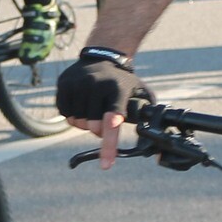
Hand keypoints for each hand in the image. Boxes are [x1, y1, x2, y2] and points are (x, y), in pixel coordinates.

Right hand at [56, 51, 151, 168]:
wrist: (102, 56)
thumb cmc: (123, 82)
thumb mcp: (140, 91)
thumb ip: (148, 111)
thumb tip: (158, 136)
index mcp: (116, 89)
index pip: (111, 121)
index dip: (109, 144)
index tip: (106, 165)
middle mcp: (95, 84)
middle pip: (92, 126)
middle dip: (99, 130)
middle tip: (105, 122)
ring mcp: (77, 83)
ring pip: (76, 121)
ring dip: (85, 123)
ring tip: (93, 110)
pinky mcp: (64, 84)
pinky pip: (64, 113)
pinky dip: (72, 115)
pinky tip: (81, 104)